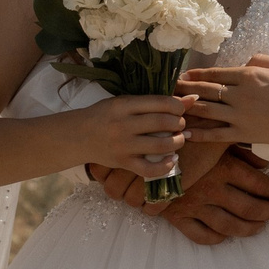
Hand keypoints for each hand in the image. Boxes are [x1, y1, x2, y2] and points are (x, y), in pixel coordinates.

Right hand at [58, 94, 197, 179]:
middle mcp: (124, 124)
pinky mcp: (123, 162)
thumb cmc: (105, 115)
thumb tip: (192, 99)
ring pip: (161, 146)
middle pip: (163, 122)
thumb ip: (155, 102)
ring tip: (179, 139)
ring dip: (178, 142)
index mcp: (124, 105)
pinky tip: (173, 159)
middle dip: (179, 123)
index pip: (161, 102)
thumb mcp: (126, 102)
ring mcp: (123, 146)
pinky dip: (166, 166)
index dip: (178, 106)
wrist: (77, 135)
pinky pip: (150, 169)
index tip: (180, 109)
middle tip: (180, 124)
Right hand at [89, 148, 268, 245]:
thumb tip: (264, 159)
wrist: (138, 150)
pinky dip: (216, 238)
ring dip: (249, 229)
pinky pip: (201, 235)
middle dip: (266, 212)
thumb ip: (237, 147)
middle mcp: (213, 188)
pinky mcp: (178, 215)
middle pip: (249, 208)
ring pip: (230, 225)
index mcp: (223, 167)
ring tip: (259, 227)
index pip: (257, 184)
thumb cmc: (178, 136)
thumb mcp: (211, 134)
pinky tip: (225, 236)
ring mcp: (196, 204)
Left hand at [178, 57, 268, 157]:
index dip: (196, 74)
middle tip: (167, 88)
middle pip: (205, 90)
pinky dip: (198, 133)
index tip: (182, 74)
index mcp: (250, 75)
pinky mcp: (243, 134)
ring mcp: (240, 116)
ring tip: (169, 108)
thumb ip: (262, 60)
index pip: (215, 74)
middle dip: (184, 88)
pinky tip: (184, 133)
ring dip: (186, 108)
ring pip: (206, 110)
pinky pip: (215, 134)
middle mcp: (240, 94)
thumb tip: (244, 62)